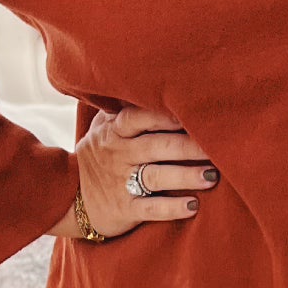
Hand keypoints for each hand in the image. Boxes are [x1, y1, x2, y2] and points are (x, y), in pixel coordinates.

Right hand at [49, 105, 218, 239]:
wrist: (68, 197)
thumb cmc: (99, 155)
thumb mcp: (103, 128)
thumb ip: (125, 108)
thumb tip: (155, 79)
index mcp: (115, 131)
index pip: (140, 117)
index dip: (166, 114)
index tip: (194, 111)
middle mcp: (119, 154)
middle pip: (157, 145)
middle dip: (188, 145)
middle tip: (219, 145)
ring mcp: (121, 182)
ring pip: (156, 176)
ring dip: (185, 175)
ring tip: (212, 176)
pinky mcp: (124, 209)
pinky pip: (150, 208)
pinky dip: (172, 208)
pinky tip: (193, 206)